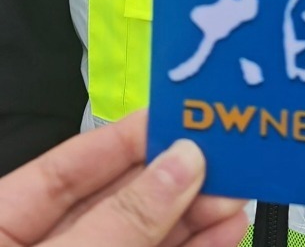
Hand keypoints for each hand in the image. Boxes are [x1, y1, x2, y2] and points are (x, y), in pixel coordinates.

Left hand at [0, 110, 247, 246]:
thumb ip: (119, 221)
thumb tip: (177, 166)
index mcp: (2, 226)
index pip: (67, 167)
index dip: (126, 138)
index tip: (178, 115)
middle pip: (115, 201)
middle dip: (174, 179)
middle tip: (224, 156)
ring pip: (144, 238)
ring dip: (194, 216)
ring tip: (235, 193)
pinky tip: (223, 233)